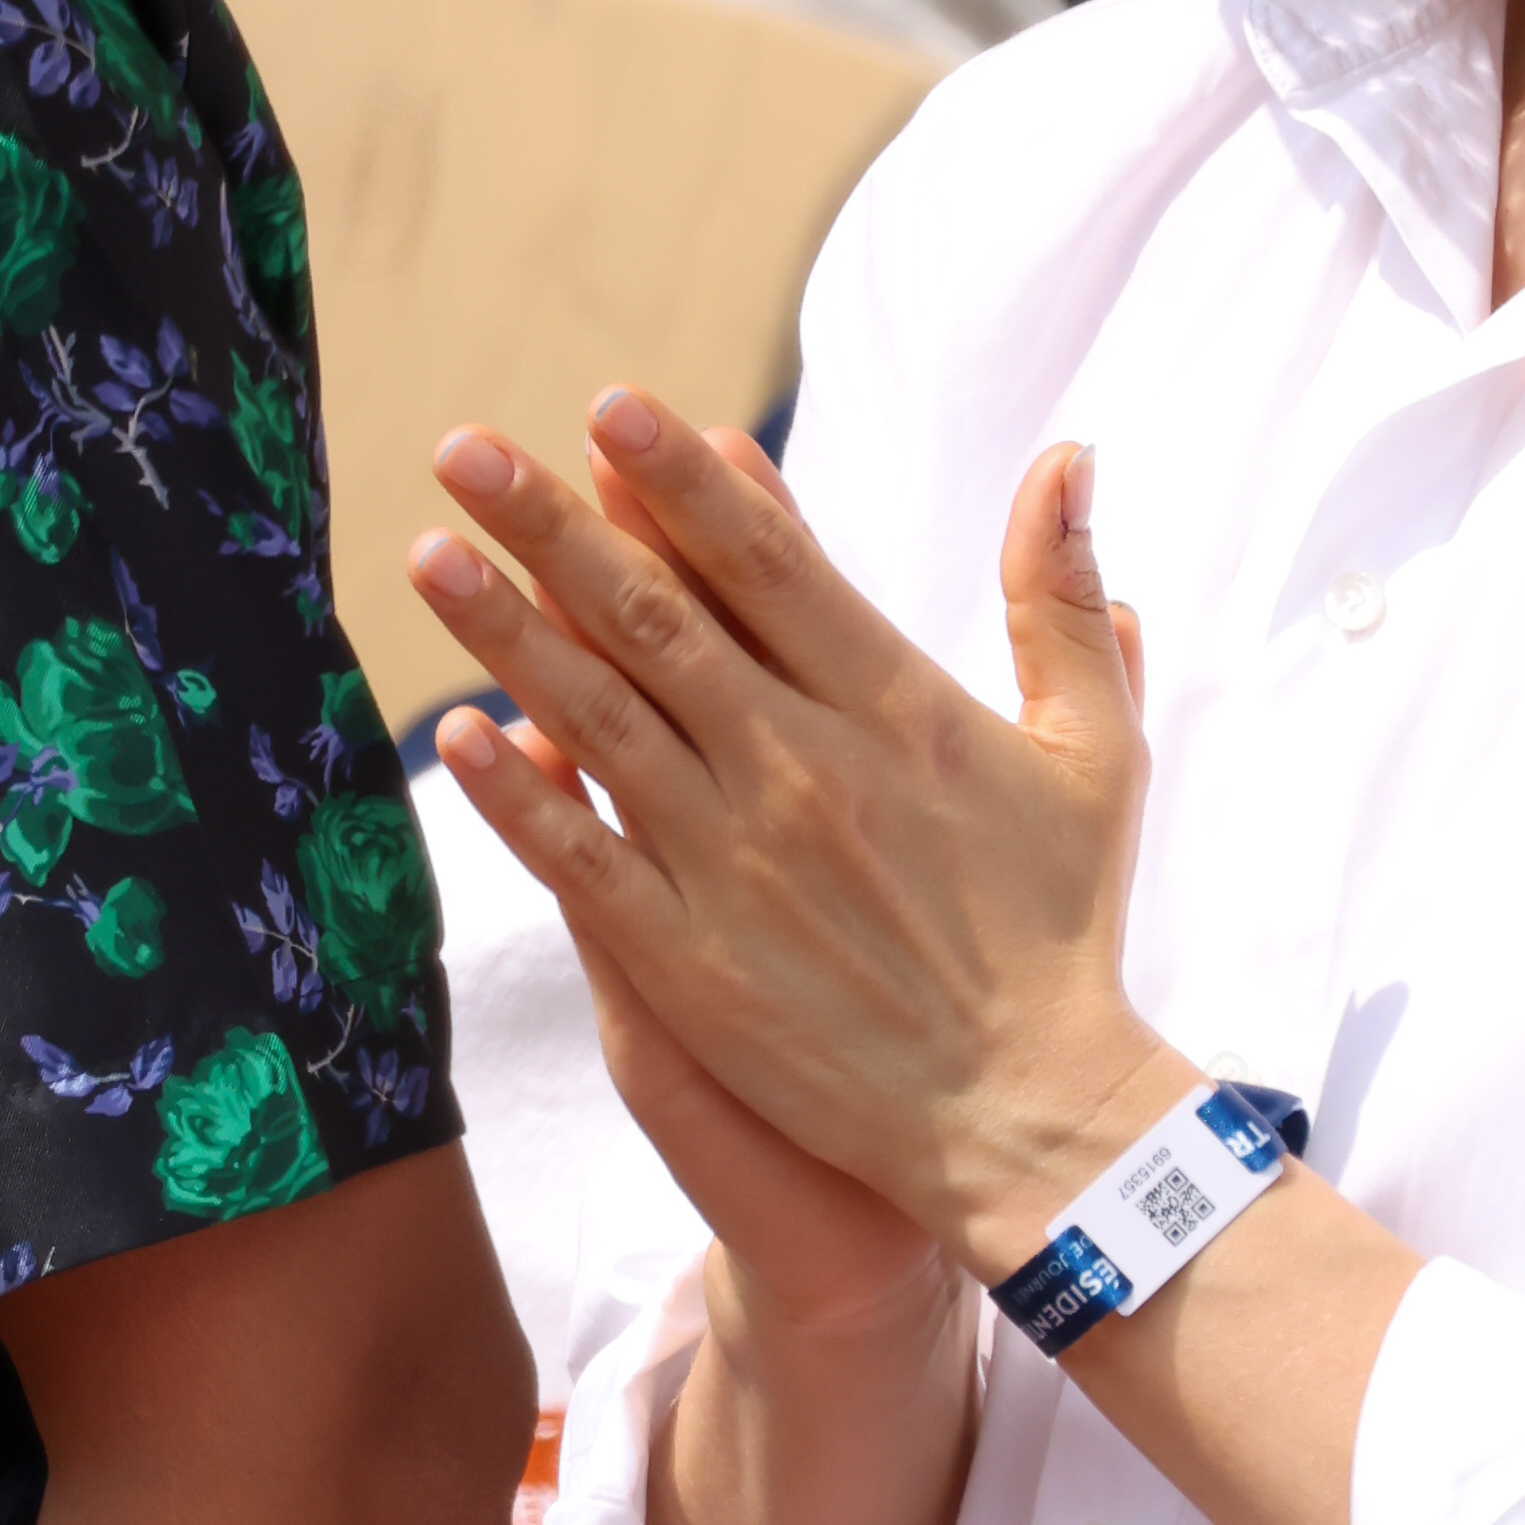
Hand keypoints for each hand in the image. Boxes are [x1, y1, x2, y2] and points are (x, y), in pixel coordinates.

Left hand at [413, 396, 1167, 1284]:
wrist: (1028, 1116)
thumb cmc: (1066, 931)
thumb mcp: (1095, 752)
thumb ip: (1061, 602)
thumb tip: (1071, 457)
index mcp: (897, 707)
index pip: (770, 562)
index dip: (683, 481)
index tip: (609, 409)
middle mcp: (804, 768)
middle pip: (657, 618)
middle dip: (554, 525)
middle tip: (466, 450)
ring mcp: (736, 865)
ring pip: (599, 720)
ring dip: (506, 633)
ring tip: (429, 555)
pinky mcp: (691, 962)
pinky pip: (582, 859)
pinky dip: (516, 795)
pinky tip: (451, 733)